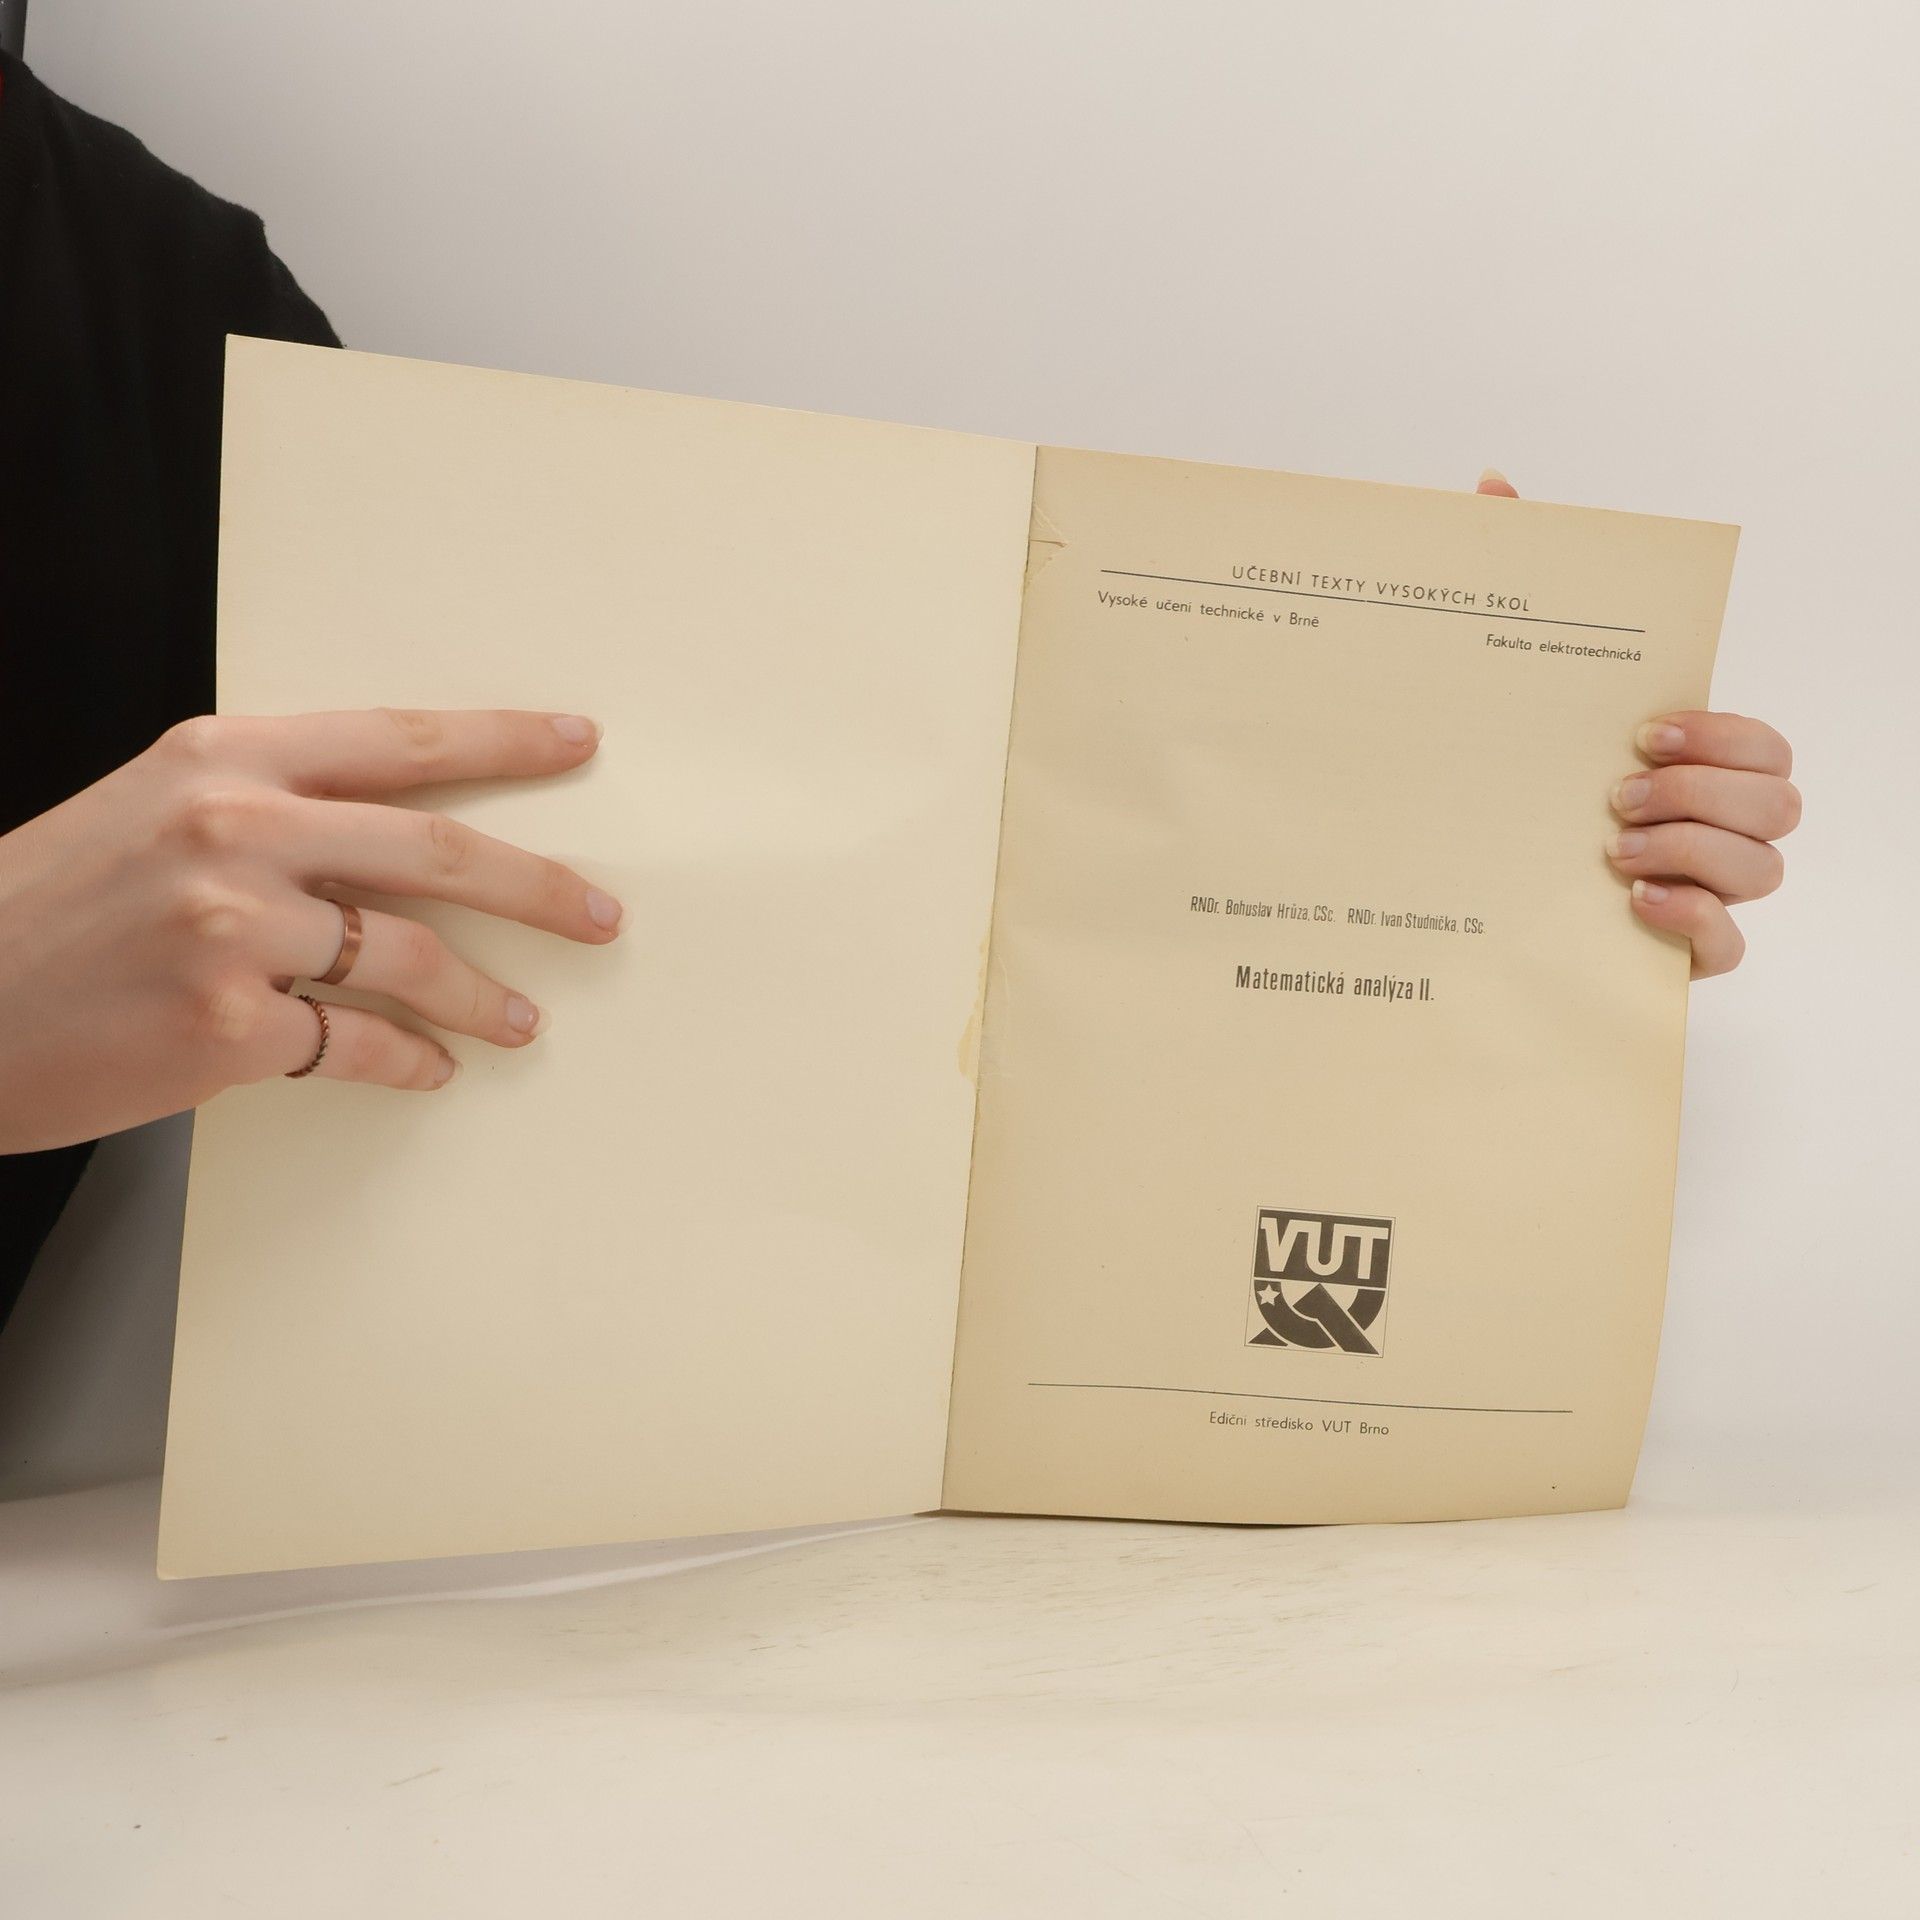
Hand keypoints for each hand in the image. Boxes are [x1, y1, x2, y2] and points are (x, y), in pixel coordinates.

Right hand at [0, 710, 621, 1152]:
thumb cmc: (48, 908)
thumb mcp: (149, 810)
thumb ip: (270, 805)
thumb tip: (395, 833)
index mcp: (222, 758)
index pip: (401, 741)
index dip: (504, 742)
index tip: (578, 742)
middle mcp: (236, 829)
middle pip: (439, 850)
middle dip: (541, 886)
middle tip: (601, 916)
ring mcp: (234, 929)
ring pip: (414, 957)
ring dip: (485, 996)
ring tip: (520, 1020)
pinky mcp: (229, 1027)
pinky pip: (362, 1043)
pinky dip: (411, 1060)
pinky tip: (433, 1066)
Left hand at [1476, 469, 1797, 977]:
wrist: (1453, 900)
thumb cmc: (1501, 780)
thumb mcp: (1502, 686)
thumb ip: (1515, 578)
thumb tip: (1490, 488)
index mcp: (1684, 765)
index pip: (1763, 743)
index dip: (1724, 736)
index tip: (1644, 731)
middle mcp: (1707, 825)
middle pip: (1780, 802)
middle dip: (1705, 794)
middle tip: (1616, 796)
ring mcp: (1700, 891)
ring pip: (1764, 871)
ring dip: (1694, 852)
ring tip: (1611, 851)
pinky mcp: (1677, 955)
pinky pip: (1729, 948)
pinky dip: (1691, 923)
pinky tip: (1631, 903)